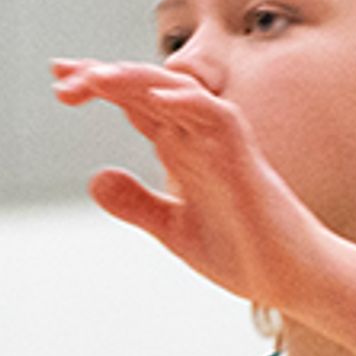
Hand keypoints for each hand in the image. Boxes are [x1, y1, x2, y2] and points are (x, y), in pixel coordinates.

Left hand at [53, 58, 347, 310]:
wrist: (295, 282)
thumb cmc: (243, 252)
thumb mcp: (173, 229)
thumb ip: (137, 203)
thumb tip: (95, 178)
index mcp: (181, 150)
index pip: (135, 102)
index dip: (99, 84)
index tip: (60, 75)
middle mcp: (200, 139)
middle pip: (148, 89)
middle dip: (104, 76)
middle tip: (61, 73)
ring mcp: (224, 147)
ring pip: (180, 94)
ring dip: (138, 80)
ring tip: (96, 76)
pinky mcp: (246, 163)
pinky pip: (220, 120)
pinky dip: (190, 105)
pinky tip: (158, 99)